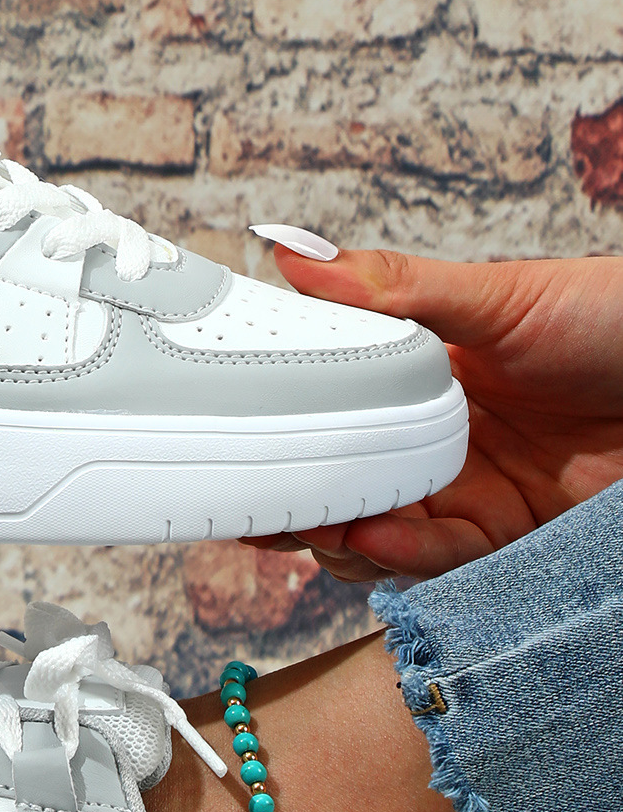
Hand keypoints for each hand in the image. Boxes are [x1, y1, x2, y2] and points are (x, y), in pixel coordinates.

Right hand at [247, 247, 622, 581]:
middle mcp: (437, 440)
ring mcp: (468, 490)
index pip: (332, 410)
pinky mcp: (508, 533)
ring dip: (338, 535)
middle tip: (248, 504)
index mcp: (423, 377)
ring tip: (308, 525)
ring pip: (379, 530)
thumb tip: (295, 258)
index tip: (228, 434)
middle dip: (293, 500)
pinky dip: (401, 551)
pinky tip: (370, 537)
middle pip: (345, 481)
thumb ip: (394, 287)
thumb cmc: (615, 320)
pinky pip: (439, 553)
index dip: (280, 428)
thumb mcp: (497, 293)